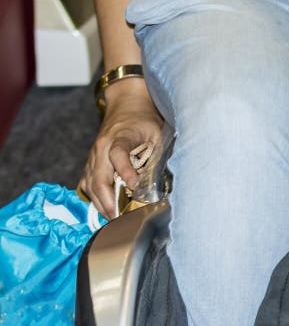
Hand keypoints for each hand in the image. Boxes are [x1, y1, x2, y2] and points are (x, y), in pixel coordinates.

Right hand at [82, 79, 162, 218]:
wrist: (126, 104)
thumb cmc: (144, 120)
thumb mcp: (158, 133)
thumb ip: (159, 156)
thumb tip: (165, 182)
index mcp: (119, 138)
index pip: (118, 155)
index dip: (125, 172)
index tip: (133, 187)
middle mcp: (101, 148)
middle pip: (98, 178)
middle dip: (109, 202)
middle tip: (121, 220)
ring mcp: (93, 156)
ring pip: (90, 185)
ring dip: (101, 205)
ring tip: (115, 221)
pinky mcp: (91, 163)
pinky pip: (87, 184)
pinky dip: (95, 199)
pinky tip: (106, 211)